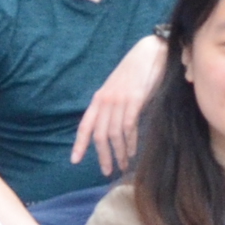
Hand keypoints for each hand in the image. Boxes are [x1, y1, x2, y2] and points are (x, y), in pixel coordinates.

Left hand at [70, 34, 164, 175]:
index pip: (85, 125)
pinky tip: (132, 152)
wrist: (150, 53)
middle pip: (99, 135)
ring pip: (114, 134)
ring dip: (118, 153)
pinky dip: (130, 142)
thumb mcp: (118, 91)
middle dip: (102, 156)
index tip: (75, 160)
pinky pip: (128, 127)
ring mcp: (119, 100)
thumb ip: (113, 108)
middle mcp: (105, 101)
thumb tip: (114, 130)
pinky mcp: (134, 100)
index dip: (79, 143)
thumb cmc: (136, 73)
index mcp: (99, 99)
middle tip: (106, 171)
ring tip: (123, 165)